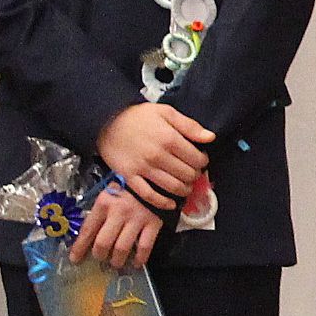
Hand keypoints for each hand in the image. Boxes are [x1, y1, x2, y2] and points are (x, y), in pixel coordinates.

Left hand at [68, 184, 161, 269]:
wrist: (155, 178)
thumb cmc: (128, 188)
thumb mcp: (109, 195)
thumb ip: (100, 213)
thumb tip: (90, 237)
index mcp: (104, 203)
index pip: (88, 230)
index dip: (80, 247)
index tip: (75, 259)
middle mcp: (119, 212)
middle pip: (103, 242)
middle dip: (99, 255)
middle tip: (99, 258)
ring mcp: (137, 219)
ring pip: (122, 247)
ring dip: (117, 260)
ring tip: (115, 263)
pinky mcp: (153, 223)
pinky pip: (145, 246)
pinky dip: (139, 258)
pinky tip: (136, 263)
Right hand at [96, 102, 213, 211]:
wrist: (105, 120)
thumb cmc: (137, 116)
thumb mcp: (166, 112)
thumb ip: (189, 125)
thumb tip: (210, 137)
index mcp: (169, 139)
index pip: (197, 159)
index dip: (203, 161)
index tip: (200, 160)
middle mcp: (157, 156)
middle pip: (187, 174)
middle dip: (195, 175)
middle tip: (193, 172)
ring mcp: (143, 168)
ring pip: (173, 187)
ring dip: (184, 190)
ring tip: (186, 186)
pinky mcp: (129, 176)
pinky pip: (148, 195)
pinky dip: (163, 202)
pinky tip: (171, 203)